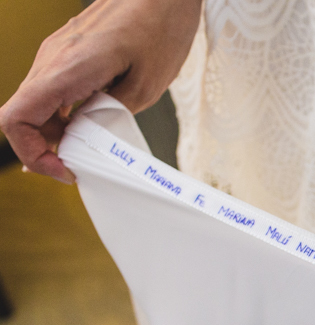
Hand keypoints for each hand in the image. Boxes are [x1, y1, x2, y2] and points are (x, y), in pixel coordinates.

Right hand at [0, 0, 201, 183]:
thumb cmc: (161, 29)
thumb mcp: (145, 87)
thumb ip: (109, 116)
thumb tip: (88, 140)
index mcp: (67, 68)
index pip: (16, 118)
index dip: (33, 154)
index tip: (67, 169)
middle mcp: (52, 59)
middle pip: (21, 116)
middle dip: (44, 148)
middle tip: (80, 166)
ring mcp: (56, 53)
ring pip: (35, 104)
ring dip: (54, 132)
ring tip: (90, 149)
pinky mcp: (67, 52)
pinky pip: (51, 90)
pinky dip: (62, 114)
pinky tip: (89, 126)